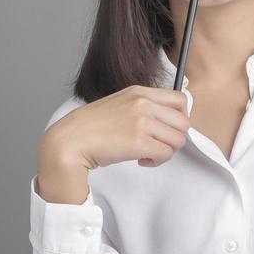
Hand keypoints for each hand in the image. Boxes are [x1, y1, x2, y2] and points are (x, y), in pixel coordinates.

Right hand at [40, 86, 192, 172]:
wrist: (70, 141)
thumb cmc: (92, 127)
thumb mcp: (120, 104)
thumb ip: (144, 106)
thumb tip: (169, 118)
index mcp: (139, 92)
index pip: (180, 99)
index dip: (179, 117)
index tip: (168, 128)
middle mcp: (143, 104)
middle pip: (184, 122)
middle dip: (174, 137)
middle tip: (158, 143)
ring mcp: (141, 122)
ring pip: (178, 140)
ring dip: (166, 151)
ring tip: (148, 152)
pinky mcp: (139, 143)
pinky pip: (166, 154)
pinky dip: (157, 161)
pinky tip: (141, 159)